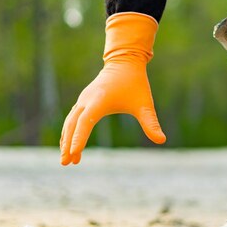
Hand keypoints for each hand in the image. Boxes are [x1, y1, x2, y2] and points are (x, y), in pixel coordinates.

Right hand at [60, 13, 165, 164]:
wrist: (124, 62)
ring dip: (67, 140)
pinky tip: (70, 146)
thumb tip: (162, 140)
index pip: (85, 122)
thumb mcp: (145, 104)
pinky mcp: (83, 101)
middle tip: (65, 164)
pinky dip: (70, 133)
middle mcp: (87, 100)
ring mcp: (83, 100)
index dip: (79, 138)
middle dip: (68, 144)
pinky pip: (72, 119)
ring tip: (68, 161)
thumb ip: (151, 123)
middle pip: (73, 124)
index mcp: (99, 101)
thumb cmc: (135, 84)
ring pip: (70, 122)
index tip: (74, 153)